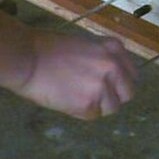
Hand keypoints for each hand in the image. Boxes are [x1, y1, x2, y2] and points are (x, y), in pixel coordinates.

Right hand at [14, 31, 137, 119]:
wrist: (26, 57)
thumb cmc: (47, 47)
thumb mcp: (84, 43)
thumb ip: (101, 58)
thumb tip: (109, 75)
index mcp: (113, 48)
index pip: (132, 73)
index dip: (120, 82)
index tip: (111, 87)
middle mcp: (113, 66)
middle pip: (128, 92)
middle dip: (114, 97)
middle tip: (96, 98)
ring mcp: (102, 86)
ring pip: (112, 108)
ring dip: (98, 106)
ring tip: (77, 98)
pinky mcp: (88, 104)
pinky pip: (93, 115)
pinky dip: (82, 112)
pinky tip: (67, 102)